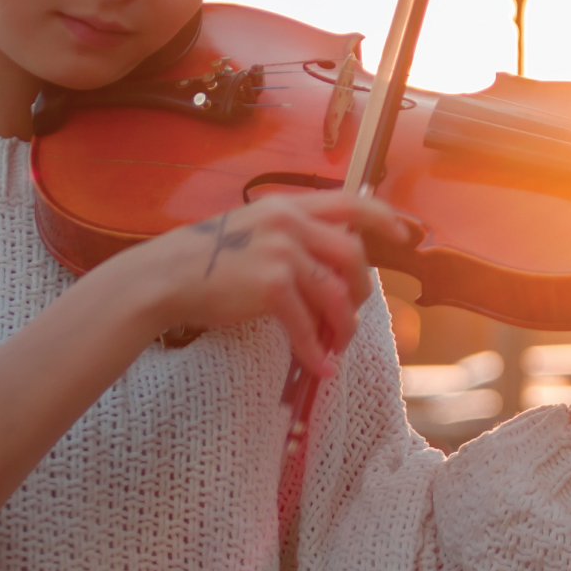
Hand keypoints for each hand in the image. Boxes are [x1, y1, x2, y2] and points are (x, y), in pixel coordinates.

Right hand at [122, 192, 409, 376]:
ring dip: (343, 326)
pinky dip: (316, 350)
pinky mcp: (271, 286)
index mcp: (287, 206)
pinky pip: (307, 324)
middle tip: (353, 312)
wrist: (164, 276)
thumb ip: (290, 235)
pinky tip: (319, 368)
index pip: (350, 202)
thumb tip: (329, 265)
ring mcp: (281, 253)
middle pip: (352, 254)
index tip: (406, 233)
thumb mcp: (251, 229)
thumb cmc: (204, 260)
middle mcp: (289, 223)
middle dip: (362, 288)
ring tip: (337, 345)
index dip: (383, 217)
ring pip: (336, 293)